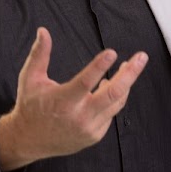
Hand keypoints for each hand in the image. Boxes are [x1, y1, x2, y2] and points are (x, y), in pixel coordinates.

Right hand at [0, 27, 147, 170]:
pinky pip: (110, 113)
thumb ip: (39, 54)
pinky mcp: (94, 135)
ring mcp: (89, 128)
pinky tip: (113, 85)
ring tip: (131, 66)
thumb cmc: (30, 106)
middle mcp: (79, 117)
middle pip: (112, 94)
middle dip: (130, 74)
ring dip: (126, 83)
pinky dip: (115, 98)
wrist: (28, 140)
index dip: (99, 67)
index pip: (85, 82)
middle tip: (141, 57)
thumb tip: (43, 31)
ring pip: (116, 103)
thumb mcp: (30, 78)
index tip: (112, 53)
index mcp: (63, 101)